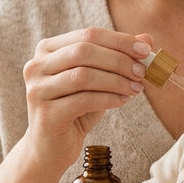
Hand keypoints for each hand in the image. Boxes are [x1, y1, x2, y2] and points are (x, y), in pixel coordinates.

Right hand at [20, 29, 151, 168]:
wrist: (50, 148)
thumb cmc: (75, 110)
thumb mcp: (98, 81)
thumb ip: (118, 57)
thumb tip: (146, 39)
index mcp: (47, 49)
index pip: (88, 34)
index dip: (119, 40)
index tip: (145, 49)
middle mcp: (36, 66)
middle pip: (84, 51)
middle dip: (118, 60)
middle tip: (141, 71)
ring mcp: (38, 90)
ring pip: (83, 75)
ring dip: (116, 81)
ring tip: (135, 89)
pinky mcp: (46, 114)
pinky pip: (83, 100)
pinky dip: (108, 99)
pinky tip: (122, 101)